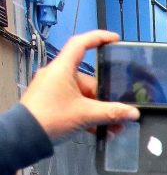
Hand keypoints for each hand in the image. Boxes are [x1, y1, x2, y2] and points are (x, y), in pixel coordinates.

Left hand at [18, 30, 139, 142]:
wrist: (26, 136)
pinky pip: (76, 104)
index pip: (81, 44)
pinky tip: (99, 129)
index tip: (115, 39)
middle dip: (106, 99)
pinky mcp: (52, 102)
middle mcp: (57, 75)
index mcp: (62, 69)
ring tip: (112, 127)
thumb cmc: (50, 118)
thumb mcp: (86, 115)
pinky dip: (88, 115)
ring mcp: (54, 89)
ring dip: (99, 111)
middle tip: (120, 112)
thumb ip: (112, 113)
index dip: (99, 38)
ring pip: (84, 96)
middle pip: (90, 81)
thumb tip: (133, 113)